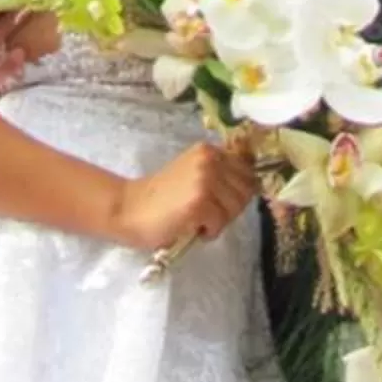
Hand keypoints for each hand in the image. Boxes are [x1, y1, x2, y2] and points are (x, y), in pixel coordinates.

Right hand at [109, 139, 258, 258]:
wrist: (129, 210)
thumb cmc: (161, 199)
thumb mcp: (194, 175)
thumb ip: (219, 175)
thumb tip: (252, 185)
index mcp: (209, 150)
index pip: (248, 172)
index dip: (238, 192)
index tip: (221, 201)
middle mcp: (209, 159)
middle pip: (246, 191)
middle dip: (231, 208)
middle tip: (207, 213)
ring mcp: (205, 179)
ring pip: (235, 208)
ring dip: (219, 221)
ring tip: (197, 219)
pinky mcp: (199, 201)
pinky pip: (220, 223)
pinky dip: (208, 231)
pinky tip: (190, 226)